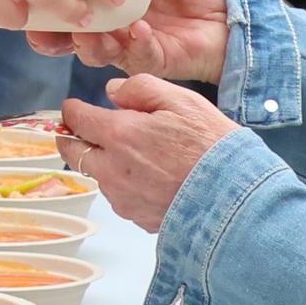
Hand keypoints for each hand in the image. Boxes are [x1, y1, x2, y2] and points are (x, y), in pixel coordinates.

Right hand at [25, 0, 228, 77]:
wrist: (228, 5)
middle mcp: (108, 20)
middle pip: (67, 31)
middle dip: (51, 32)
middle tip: (46, 27)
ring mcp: (125, 43)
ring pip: (93, 52)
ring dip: (88, 43)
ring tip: (91, 31)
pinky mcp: (148, 60)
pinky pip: (134, 57)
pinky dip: (134, 44)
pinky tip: (139, 29)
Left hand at [52, 75, 238, 231]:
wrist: (233, 196)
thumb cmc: (211, 147)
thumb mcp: (181, 101)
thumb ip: (140, 88)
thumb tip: (113, 91)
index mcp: (120, 135)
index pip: (76, 119)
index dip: (73, 110)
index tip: (75, 108)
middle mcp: (112, 169)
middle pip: (72, 152)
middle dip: (73, 138)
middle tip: (87, 130)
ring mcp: (122, 197)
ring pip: (97, 175)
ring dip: (104, 163)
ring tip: (137, 155)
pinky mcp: (135, 216)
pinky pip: (118, 196)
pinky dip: (124, 184)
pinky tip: (151, 177)